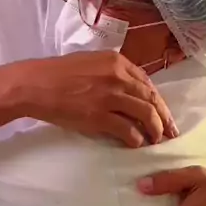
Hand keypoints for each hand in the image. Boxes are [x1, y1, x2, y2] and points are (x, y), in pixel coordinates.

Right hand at [19, 51, 176, 147]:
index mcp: (116, 61)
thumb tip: (129, 90)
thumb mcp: (90, 62)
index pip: (147, 82)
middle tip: (170, 132)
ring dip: (154, 130)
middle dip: (164, 117)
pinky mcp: (100, 116)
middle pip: (151, 99)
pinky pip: (127, 130)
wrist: (35, 84)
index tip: (164, 113)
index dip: (158, 100)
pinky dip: (136, 139)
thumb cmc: (58, 73)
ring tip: (155, 140)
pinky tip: (136, 144)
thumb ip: (111, 72)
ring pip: (145, 114)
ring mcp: (110, 96)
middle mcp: (118, 76)